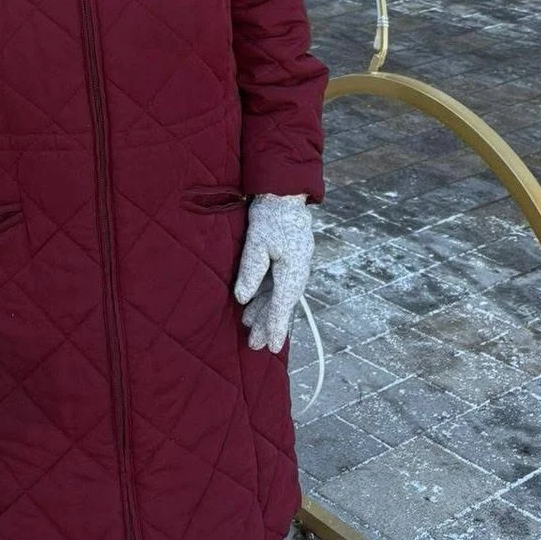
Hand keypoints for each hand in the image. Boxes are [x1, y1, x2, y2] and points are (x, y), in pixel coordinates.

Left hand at [234, 193, 312, 351]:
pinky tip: (252, 303)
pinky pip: (277, 283)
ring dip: (265, 311)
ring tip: (248, 326)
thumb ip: (251, 270)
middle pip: (281, 303)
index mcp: (293, 268)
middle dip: (268, 324)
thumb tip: (243, 297)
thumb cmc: (270, 215)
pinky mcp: (288, 258)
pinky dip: (266, 295)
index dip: (276, 327)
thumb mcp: (257, 242)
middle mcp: (297, 270)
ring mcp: (294, 264)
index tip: (272, 347)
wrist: (284, 192)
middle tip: (254, 345)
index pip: (282, 304)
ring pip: (279, 294)